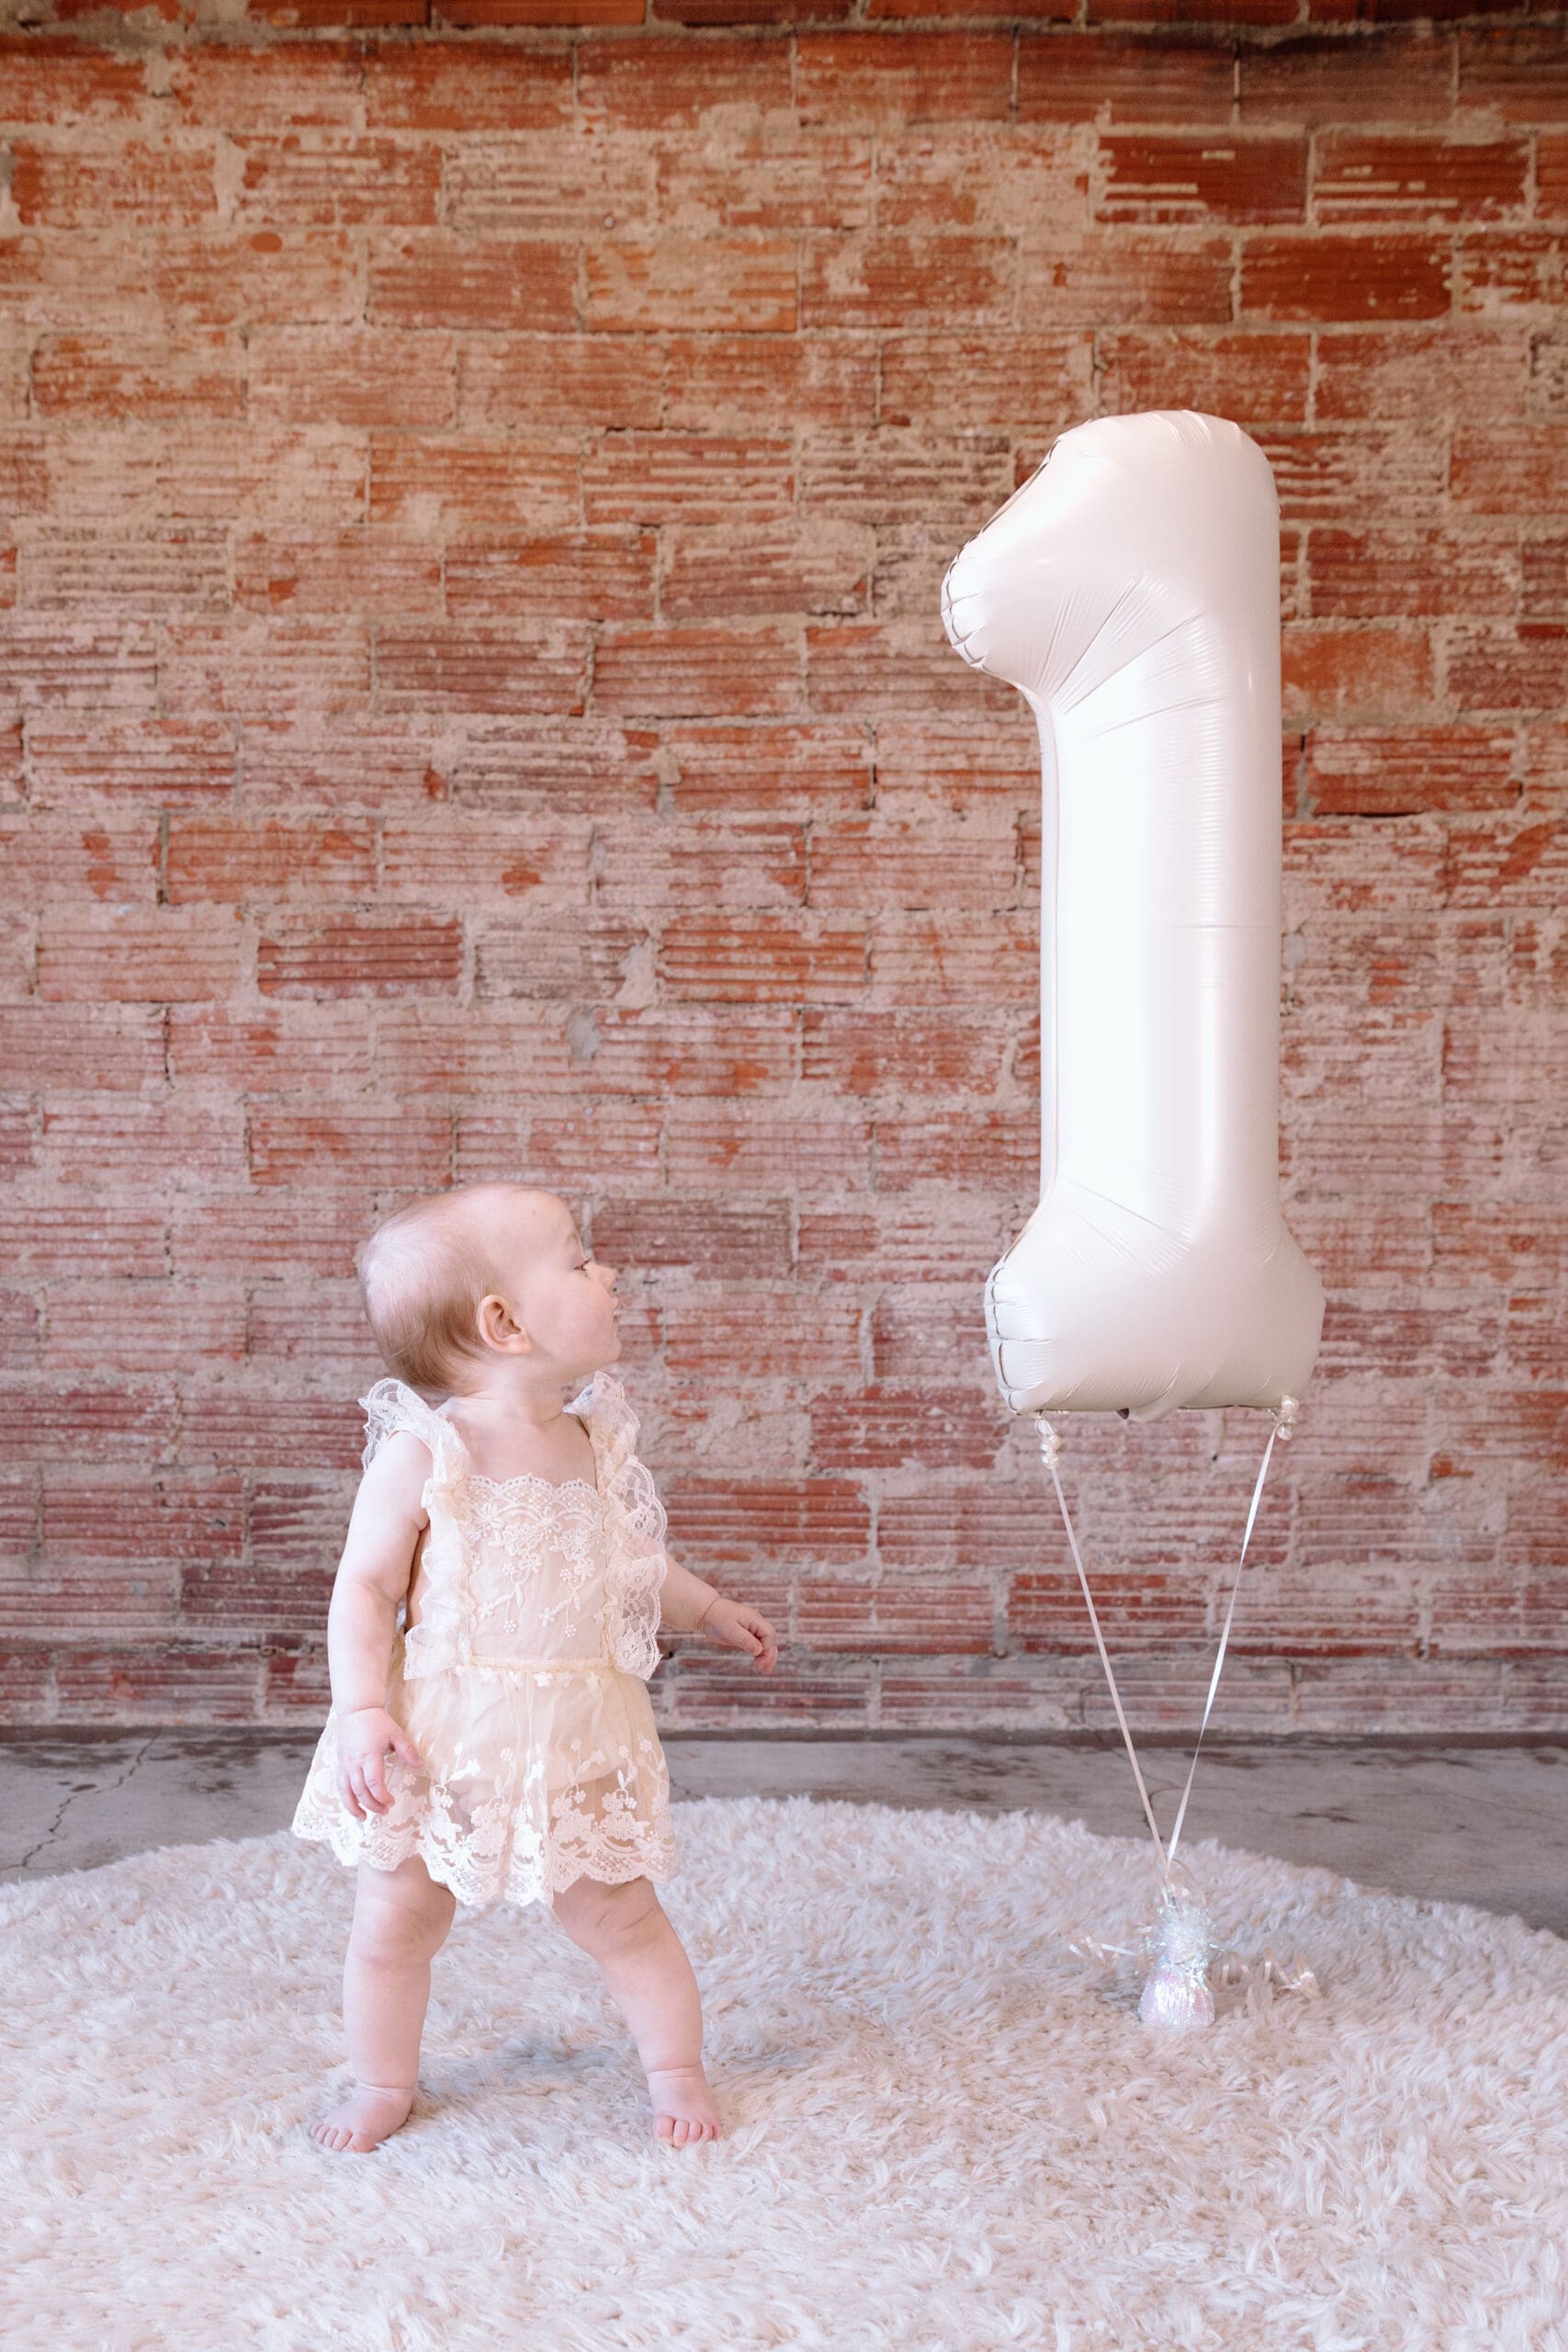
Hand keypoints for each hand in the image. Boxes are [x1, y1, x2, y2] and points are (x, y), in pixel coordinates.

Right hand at [335, 1705, 422, 1819]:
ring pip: (346, 1791)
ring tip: (363, 1818)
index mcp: (369, 1755)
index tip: (391, 1802)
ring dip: (354, 1807)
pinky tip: (352, 1805)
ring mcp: (345, 1764)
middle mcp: (354, 1762)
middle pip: (360, 1791)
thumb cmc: (377, 1722)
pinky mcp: (340, 1764)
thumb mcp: (396, 1734)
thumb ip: (407, 1751)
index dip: (382, 1796)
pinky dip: (345, 1798)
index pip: (374, 1782)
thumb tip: (420, 1765)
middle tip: (384, 1811)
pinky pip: (340, 1785)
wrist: (356, 1711)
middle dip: (372, 1805)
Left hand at [695, 1595, 777, 1673]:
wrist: (707, 1612)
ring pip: (766, 1644)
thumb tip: (759, 1651)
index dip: (768, 1649)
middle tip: (765, 1671)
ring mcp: (753, 1629)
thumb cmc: (718, 1619)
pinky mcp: (747, 1635)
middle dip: (770, 1656)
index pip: (769, 1634)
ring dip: (767, 1657)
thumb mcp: (730, 1630)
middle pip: (770, 1640)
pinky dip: (760, 1655)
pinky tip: (758, 1663)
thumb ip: (745, 1640)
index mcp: (755, 1619)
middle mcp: (757, 1624)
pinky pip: (758, 1645)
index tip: (760, 1662)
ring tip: (765, 1671)